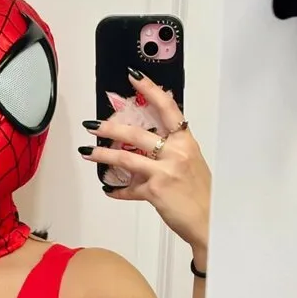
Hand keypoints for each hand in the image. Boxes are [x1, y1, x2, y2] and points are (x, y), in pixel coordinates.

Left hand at [79, 73, 210, 259]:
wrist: (210, 220)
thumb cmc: (201, 193)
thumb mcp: (190, 162)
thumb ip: (171, 150)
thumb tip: (146, 144)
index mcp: (186, 141)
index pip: (167, 107)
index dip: (150, 90)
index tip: (133, 77)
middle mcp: (176, 152)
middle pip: (136, 133)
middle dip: (110, 128)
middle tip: (92, 124)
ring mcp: (164, 171)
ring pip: (125, 158)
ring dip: (102, 154)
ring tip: (86, 151)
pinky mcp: (155, 191)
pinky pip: (129, 189)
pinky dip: (117, 190)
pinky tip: (108, 189)